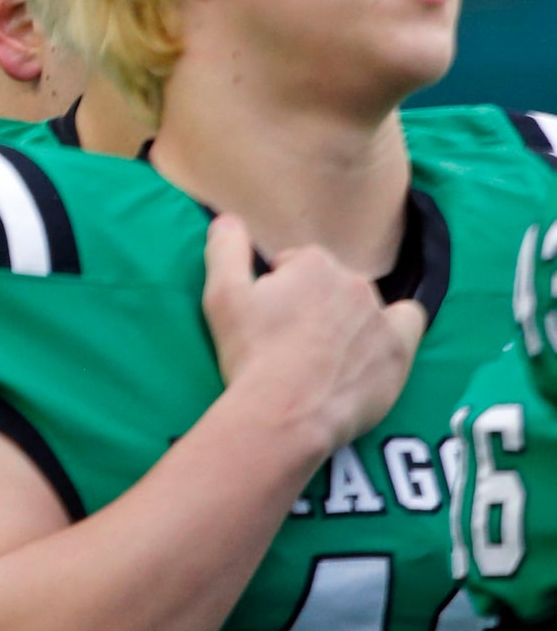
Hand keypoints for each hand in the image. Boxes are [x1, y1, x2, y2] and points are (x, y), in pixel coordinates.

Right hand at [201, 215, 423, 458]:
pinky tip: (368, 349)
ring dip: (347, 319)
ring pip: (365, 305)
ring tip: (323, 354)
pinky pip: (408, 323)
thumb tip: (227, 219)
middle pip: (332, 284)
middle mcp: (355, 281)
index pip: (295, 264)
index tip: (265, 317)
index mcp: (313, 264)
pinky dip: (391, 330)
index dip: (276, 289)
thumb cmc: (251, 353)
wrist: (286, 412)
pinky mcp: (399, 350)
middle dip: (313, 303)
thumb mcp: (221, 296)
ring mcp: (382, 316)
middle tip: (289, 339)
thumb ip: (226, 249)